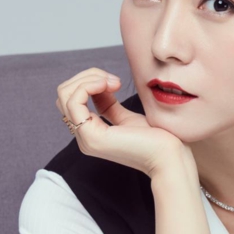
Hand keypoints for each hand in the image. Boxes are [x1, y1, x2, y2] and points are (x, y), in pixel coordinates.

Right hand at [56, 68, 191, 179]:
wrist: (170, 156)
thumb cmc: (157, 140)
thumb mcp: (127, 116)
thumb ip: (108, 104)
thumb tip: (99, 83)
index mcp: (90, 132)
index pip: (72, 99)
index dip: (90, 82)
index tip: (116, 83)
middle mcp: (84, 137)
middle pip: (64, 95)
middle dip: (87, 77)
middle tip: (114, 81)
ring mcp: (86, 138)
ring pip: (65, 95)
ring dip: (89, 79)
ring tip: (114, 82)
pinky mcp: (92, 137)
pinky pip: (74, 101)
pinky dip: (89, 85)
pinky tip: (111, 86)